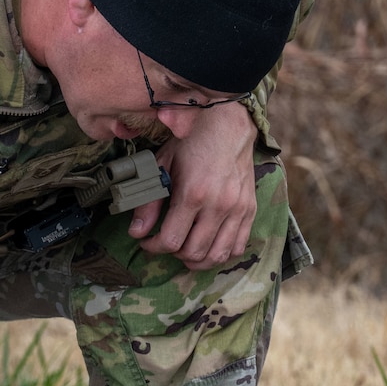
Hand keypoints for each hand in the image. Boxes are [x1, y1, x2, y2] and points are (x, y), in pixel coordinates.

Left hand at [128, 104, 256, 269]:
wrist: (228, 125)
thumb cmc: (191, 142)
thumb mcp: (162, 166)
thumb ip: (149, 202)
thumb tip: (136, 232)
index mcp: (193, 193)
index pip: (171, 240)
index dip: (154, 247)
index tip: (148, 242)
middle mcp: (218, 205)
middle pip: (194, 253)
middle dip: (174, 254)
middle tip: (167, 243)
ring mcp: (237, 209)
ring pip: (217, 255)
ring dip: (198, 260)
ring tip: (186, 251)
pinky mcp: (250, 209)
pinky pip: (238, 246)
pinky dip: (222, 253)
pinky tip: (208, 245)